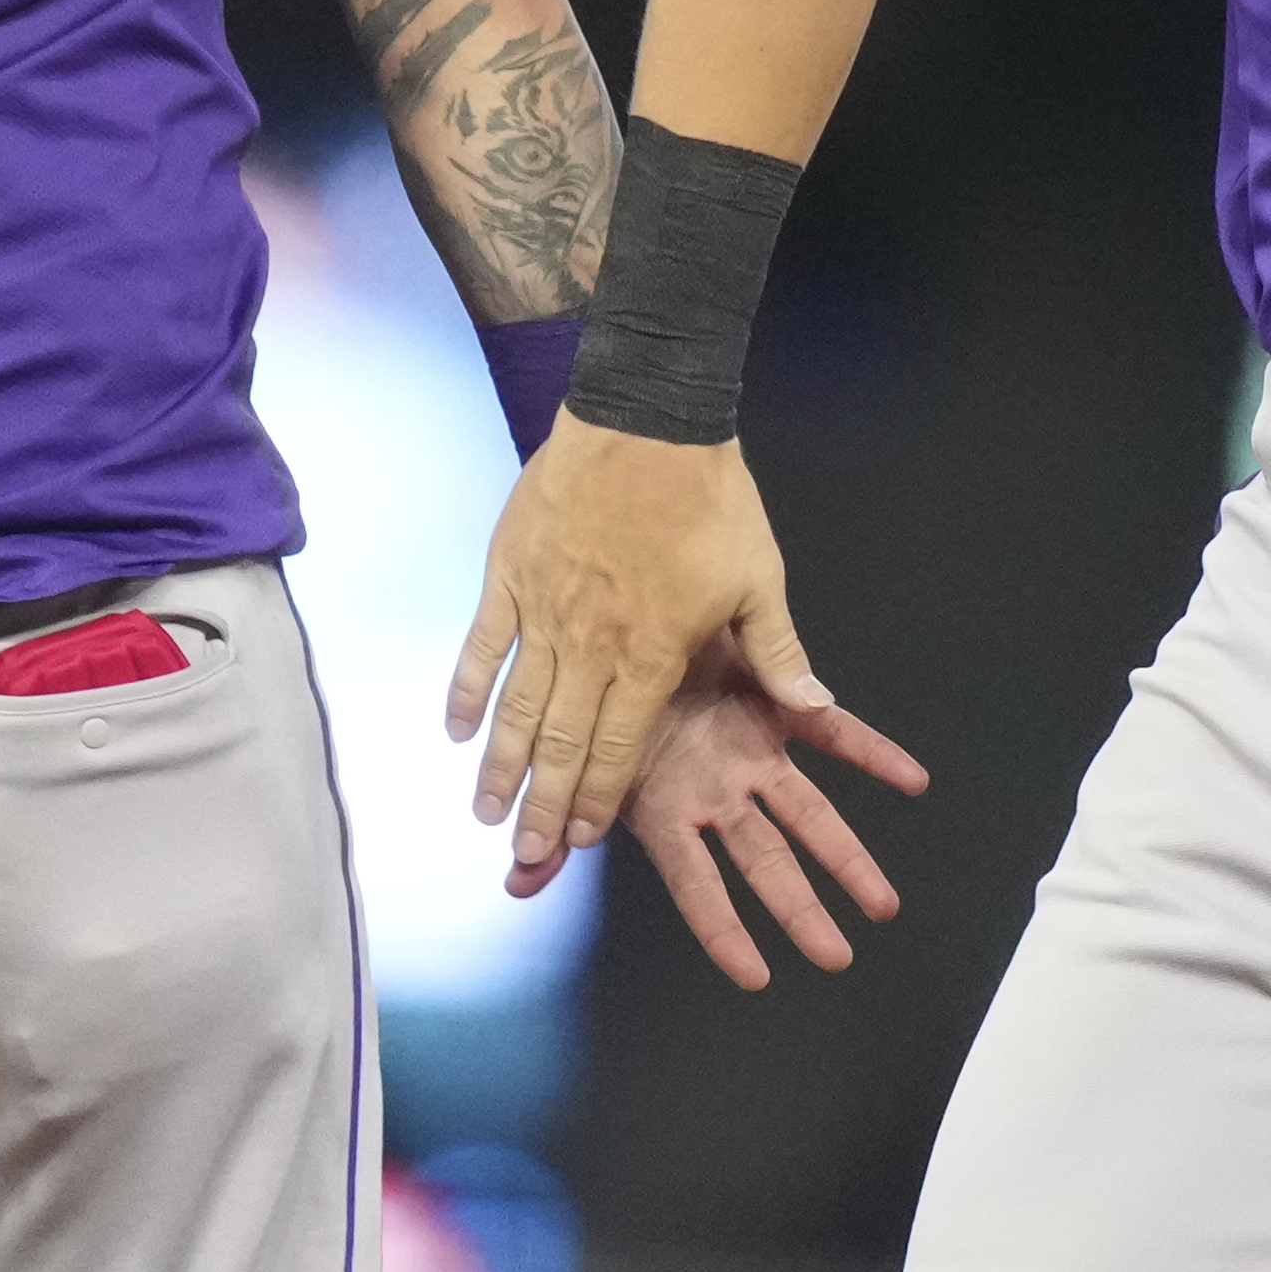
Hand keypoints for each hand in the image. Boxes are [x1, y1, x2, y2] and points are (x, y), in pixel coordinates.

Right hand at [449, 416, 825, 866]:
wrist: (648, 418)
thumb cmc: (710, 499)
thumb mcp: (759, 580)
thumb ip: (778, 653)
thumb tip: (816, 706)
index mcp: (651, 656)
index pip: (618, 749)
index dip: (598, 800)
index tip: (580, 841)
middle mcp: (590, 646)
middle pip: (561, 744)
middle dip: (542, 805)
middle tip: (524, 853)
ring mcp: (543, 610)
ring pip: (515, 706)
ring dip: (500, 764)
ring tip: (485, 811)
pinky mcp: (510, 572)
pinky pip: (481, 645)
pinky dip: (465, 690)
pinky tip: (455, 729)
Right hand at [510, 631, 927, 990]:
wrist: (619, 613)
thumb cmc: (596, 695)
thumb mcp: (575, 769)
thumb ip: (553, 828)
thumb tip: (518, 883)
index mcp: (669, 813)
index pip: (701, 889)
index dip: (726, 932)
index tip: (756, 977)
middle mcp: (717, 792)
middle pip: (767, 863)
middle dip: (801, 911)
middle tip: (838, 958)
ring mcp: (750, 751)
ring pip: (808, 814)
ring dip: (847, 859)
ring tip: (884, 904)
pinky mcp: (774, 702)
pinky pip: (835, 731)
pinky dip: (875, 755)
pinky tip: (915, 780)